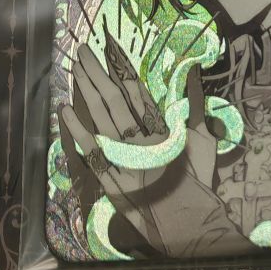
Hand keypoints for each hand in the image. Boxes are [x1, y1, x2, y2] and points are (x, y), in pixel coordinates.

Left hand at [59, 32, 223, 256]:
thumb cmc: (197, 181)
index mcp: (162, 128)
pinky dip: (77, 129)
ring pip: (100, 117)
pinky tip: (65, 109)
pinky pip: (90, 150)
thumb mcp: (205, 141)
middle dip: (98, 73)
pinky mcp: (110, 178)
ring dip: (86, 92)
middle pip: (114, 99)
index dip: (122, 68)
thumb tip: (194, 74)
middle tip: (84, 51)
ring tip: (76, 70)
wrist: (188, 221)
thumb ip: (197, 108)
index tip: (111, 48)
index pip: (137, 91)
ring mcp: (123, 158)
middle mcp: (140, 138)